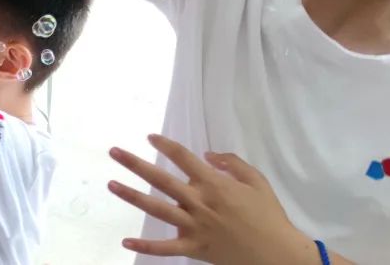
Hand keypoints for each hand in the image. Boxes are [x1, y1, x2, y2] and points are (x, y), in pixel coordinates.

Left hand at [107, 134, 315, 264]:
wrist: (278, 254)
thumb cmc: (269, 215)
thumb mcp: (257, 181)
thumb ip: (232, 163)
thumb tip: (207, 155)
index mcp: (214, 184)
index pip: (184, 159)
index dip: (166, 145)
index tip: (150, 136)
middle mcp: (200, 203)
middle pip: (161, 180)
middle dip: (135, 164)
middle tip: (114, 152)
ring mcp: (194, 226)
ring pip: (157, 209)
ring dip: (132, 196)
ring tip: (111, 184)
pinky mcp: (194, 248)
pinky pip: (165, 248)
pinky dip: (145, 246)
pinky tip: (125, 241)